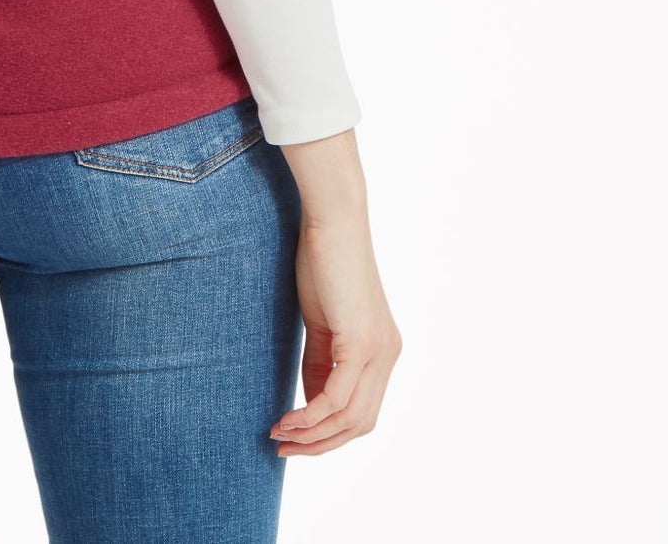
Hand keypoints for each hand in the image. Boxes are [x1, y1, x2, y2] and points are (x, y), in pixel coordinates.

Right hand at [269, 131, 401, 456]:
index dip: (329, 433)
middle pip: (359, 423)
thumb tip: (310, 404)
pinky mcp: (361, 342)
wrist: (331, 222)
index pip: (362, 412)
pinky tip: (286, 419)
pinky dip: (310, 416)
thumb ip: (322, 364)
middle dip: (320, 444)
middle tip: (283, 446)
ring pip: (349, 418)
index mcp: (383, 350)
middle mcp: (389, 354)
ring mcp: (379, 350)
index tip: (294, 438)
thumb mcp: (322, 325)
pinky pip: (336, 398)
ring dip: (311, 435)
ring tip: (278, 435)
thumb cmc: (322, 263)